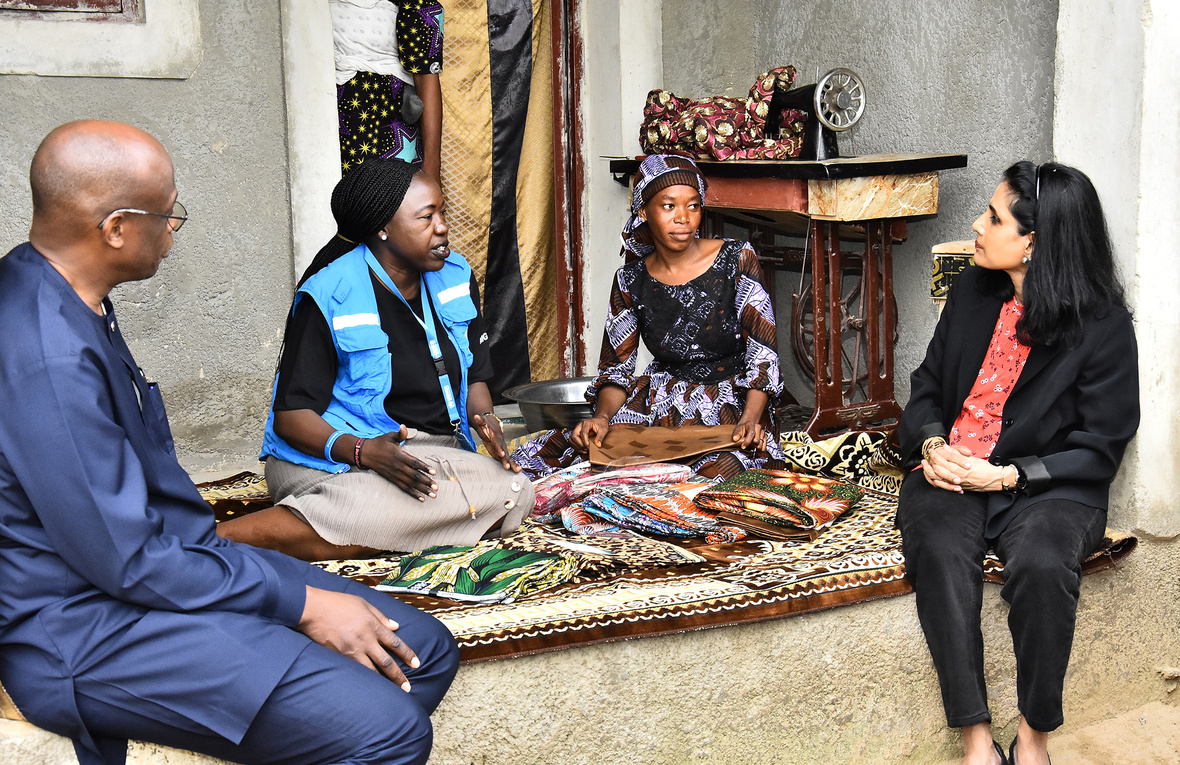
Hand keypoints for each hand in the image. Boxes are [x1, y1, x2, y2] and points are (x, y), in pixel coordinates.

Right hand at [298, 586, 419, 690]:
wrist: (313, 610)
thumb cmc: (337, 603)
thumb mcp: (363, 603)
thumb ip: (381, 616)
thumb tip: (396, 626)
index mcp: (373, 626)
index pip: (395, 643)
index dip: (407, 654)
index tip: (417, 663)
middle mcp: (365, 640)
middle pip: (386, 662)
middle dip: (398, 676)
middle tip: (407, 688)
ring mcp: (351, 651)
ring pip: (370, 671)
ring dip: (382, 683)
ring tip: (390, 693)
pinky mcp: (339, 657)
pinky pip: (354, 671)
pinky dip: (363, 680)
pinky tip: (368, 688)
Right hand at [360, 425, 437, 500]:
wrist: (365, 453)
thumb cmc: (380, 443)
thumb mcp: (390, 436)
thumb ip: (400, 434)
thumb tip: (403, 426)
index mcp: (399, 455)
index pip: (414, 462)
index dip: (424, 467)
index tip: (434, 472)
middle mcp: (398, 466)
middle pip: (414, 475)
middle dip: (426, 482)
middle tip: (437, 487)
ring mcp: (395, 474)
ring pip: (411, 483)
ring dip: (422, 490)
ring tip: (433, 495)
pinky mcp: (392, 479)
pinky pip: (404, 487)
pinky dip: (413, 493)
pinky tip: (421, 498)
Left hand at [472, 413, 519, 472]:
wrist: (493, 425)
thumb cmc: (487, 425)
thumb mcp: (482, 422)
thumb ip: (480, 420)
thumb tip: (476, 417)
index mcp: (496, 436)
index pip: (498, 443)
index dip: (500, 448)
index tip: (502, 454)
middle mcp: (501, 443)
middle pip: (505, 451)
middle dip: (507, 459)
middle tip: (509, 466)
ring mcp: (502, 448)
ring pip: (507, 456)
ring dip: (512, 463)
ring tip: (517, 470)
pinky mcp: (501, 452)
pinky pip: (506, 459)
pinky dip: (511, 464)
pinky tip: (516, 470)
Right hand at [569, 415, 609, 451]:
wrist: (600, 420)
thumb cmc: (601, 423)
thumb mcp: (604, 429)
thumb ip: (600, 437)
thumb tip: (597, 445)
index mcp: (586, 423)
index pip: (583, 433)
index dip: (585, 441)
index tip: (588, 446)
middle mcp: (580, 426)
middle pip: (574, 436)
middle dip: (579, 445)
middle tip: (587, 448)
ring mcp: (577, 430)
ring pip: (571, 439)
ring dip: (577, 447)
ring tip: (585, 450)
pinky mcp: (577, 434)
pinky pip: (573, 442)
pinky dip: (577, 447)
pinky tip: (583, 450)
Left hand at [731, 421, 765, 450]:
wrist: (749, 424)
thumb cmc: (743, 427)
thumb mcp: (738, 428)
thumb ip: (736, 434)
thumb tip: (735, 439)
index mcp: (751, 425)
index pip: (751, 434)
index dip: (747, 442)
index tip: (743, 447)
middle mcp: (758, 428)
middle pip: (757, 441)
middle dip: (751, 446)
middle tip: (747, 448)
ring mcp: (762, 433)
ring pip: (762, 445)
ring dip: (757, 450)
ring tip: (752, 451)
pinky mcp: (765, 437)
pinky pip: (765, 446)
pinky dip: (762, 451)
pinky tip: (759, 454)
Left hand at [922, 444, 1005, 492]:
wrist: (993, 480)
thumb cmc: (984, 468)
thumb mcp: (970, 458)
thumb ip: (956, 453)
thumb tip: (946, 448)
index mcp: (958, 468)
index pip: (941, 461)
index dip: (934, 455)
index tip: (932, 450)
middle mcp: (955, 477)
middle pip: (936, 470)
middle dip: (929, 464)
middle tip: (926, 458)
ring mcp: (955, 484)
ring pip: (937, 479)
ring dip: (929, 473)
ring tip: (926, 467)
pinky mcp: (957, 488)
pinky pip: (943, 486)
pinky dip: (935, 481)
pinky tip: (932, 477)